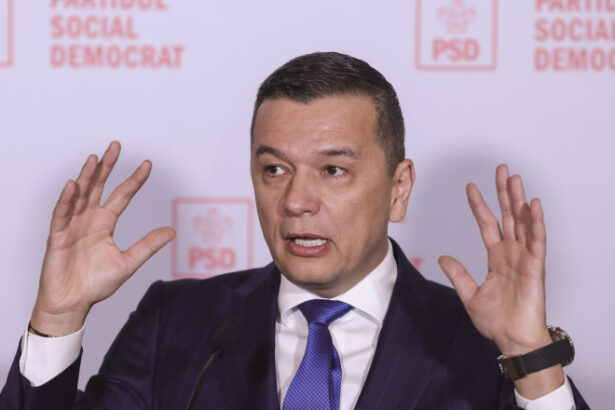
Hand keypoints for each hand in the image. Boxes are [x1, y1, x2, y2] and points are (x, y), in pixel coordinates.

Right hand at [30, 142, 175, 335]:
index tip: (147, 165)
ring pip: (80, 195)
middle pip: (98, 186)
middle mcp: (89, 219)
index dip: (134, 180)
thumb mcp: (128, 262)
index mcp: (105, 223)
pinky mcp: (57, 236)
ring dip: (87, 176)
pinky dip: (67, 200)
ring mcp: (72, 225)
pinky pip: (61, 214)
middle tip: (116, 146)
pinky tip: (73, 186)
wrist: (73, 303)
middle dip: (107, 167)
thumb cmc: (95, 284)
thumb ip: (148, 245)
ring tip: (95, 159)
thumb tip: (172, 231)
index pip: (122, 195)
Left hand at [438, 164, 563, 396]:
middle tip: (501, 170)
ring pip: (522, 222)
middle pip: (507, 216)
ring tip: (515, 179)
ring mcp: (524, 258)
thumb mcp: (469, 294)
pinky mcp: (535, 267)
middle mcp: (511, 253)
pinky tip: (533, 205)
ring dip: (519, 200)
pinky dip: (536, 222)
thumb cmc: (497, 320)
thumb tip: (442, 257)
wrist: (512, 340)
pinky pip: (536, 241)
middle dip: (503, 192)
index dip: (479, 206)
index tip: (471, 187)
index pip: (487, 224)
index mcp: (497, 257)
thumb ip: (458, 274)